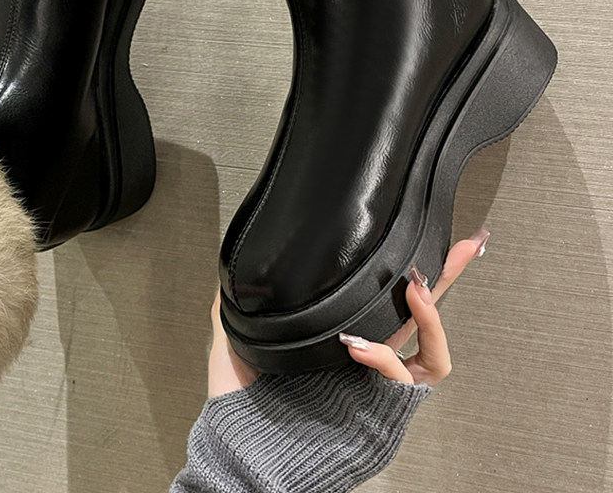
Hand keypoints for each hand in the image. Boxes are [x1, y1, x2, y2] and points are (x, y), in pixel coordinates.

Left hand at [207, 228, 488, 395]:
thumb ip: (235, 308)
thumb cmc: (244, 405)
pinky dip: (387, 360)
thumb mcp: (239, 344)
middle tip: (458, 251)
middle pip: (426, 319)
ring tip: (413, 290)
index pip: (388, 300)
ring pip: (433, 356)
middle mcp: (371, 364)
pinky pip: (403, 385)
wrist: (245, 451)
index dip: (416, 270)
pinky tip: (362, 344)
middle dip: (448, 280)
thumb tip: (229, 274)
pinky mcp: (380, 414)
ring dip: (429, 318)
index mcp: (346, 340)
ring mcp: (379, 390)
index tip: (441, 236)